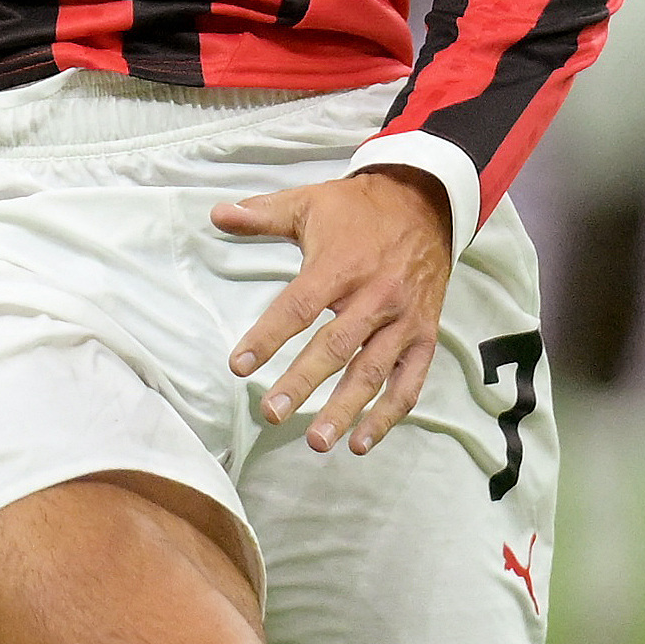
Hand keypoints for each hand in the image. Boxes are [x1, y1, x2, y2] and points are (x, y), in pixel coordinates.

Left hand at [211, 164, 457, 456]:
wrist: (427, 202)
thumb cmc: (360, 209)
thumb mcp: (310, 201)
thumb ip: (262, 214)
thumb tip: (217, 214)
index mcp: (342, 266)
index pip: (299, 307)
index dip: (268, 338)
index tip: (239, 366)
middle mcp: (375, 296)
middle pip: (336, 346)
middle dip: (303, 383)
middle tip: (272, 413)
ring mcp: (403, 320)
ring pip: (372, 372)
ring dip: (345, 409)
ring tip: (317, 442)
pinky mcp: (424, 336)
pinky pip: (408, 382)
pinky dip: (387, 415)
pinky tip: (360, 442)